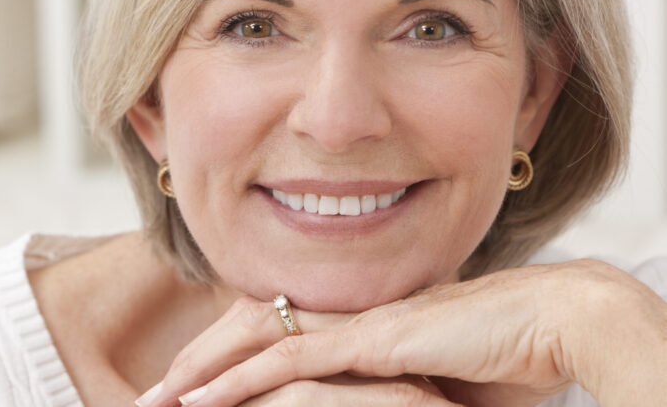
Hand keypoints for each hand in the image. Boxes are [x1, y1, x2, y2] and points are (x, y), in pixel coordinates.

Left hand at [140, 259, 664, 406]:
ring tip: (158, 400)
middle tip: (153, 396)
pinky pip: (289, 363)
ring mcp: (355, 322)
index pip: (272, 332)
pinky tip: (199, 401)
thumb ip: (390, 390)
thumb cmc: (507, 357)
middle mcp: (346, 313)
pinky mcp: (371, 341)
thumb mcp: (431, 383)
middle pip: (250, 328)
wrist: (558, 322)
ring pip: (256, 341)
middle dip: (196, 361)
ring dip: (201, 371)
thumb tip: (384, 398)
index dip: (228, 357)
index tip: (190, 386)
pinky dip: (238, 382)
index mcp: (355, 318)